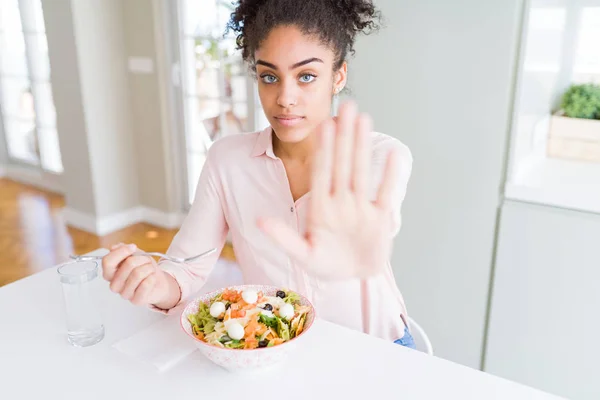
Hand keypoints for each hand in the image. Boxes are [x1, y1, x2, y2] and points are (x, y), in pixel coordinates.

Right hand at [101, 243, 179, 307]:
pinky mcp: (136, 300)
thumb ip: (123, 249)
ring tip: (150, 269)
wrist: (159, 282)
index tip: (133, 247)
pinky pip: (145, 284)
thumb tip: (114, 248)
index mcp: (110, 273)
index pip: (107, 261)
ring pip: (138, 273)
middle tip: (146, 261)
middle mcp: (115, 285)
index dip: (122, 251)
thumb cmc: (145, 268)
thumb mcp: (135, 254)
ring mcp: (124, 294)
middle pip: (127, 265)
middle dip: (141, 259)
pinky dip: (152, 277)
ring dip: (149, 267)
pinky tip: (152, 278)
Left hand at [258, 101, 399, 278]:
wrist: (352, 277)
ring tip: (364, 119)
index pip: (321, 172)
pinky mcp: (379, 218)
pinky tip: (391, 153)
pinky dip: (389, 175)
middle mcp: (340, 202)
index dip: (323, 149)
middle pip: (342, 163)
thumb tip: (259, 221)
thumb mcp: (302, 254)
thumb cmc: (325, 264)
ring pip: (361, 171)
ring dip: (362, 146)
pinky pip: (384, 193)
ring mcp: (360, 208)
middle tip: (346, 105)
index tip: (323, 125)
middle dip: (344, 135)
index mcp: (320, 208)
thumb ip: (282, 237)